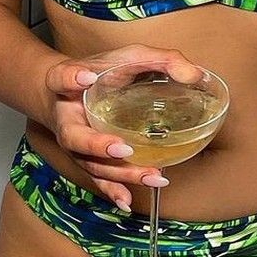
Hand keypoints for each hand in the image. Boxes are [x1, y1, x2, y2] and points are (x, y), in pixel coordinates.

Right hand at [43, 45, 205, 210]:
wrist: (73, 92)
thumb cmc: (103, 72)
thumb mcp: (128, 56)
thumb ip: (160, 59)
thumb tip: (194, 74)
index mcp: (67, 84)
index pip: (61, 78)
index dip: (71, 78)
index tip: (87, 77)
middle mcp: (66, 119)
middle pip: (74, 136)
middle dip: (97, 145)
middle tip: (122, 147)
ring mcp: (75, 144)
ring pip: (91, 163)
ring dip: (118, 173)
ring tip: (150, 175)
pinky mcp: (88, 160)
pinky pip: (98, 178)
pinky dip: (112, 191)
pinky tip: (128, 201)